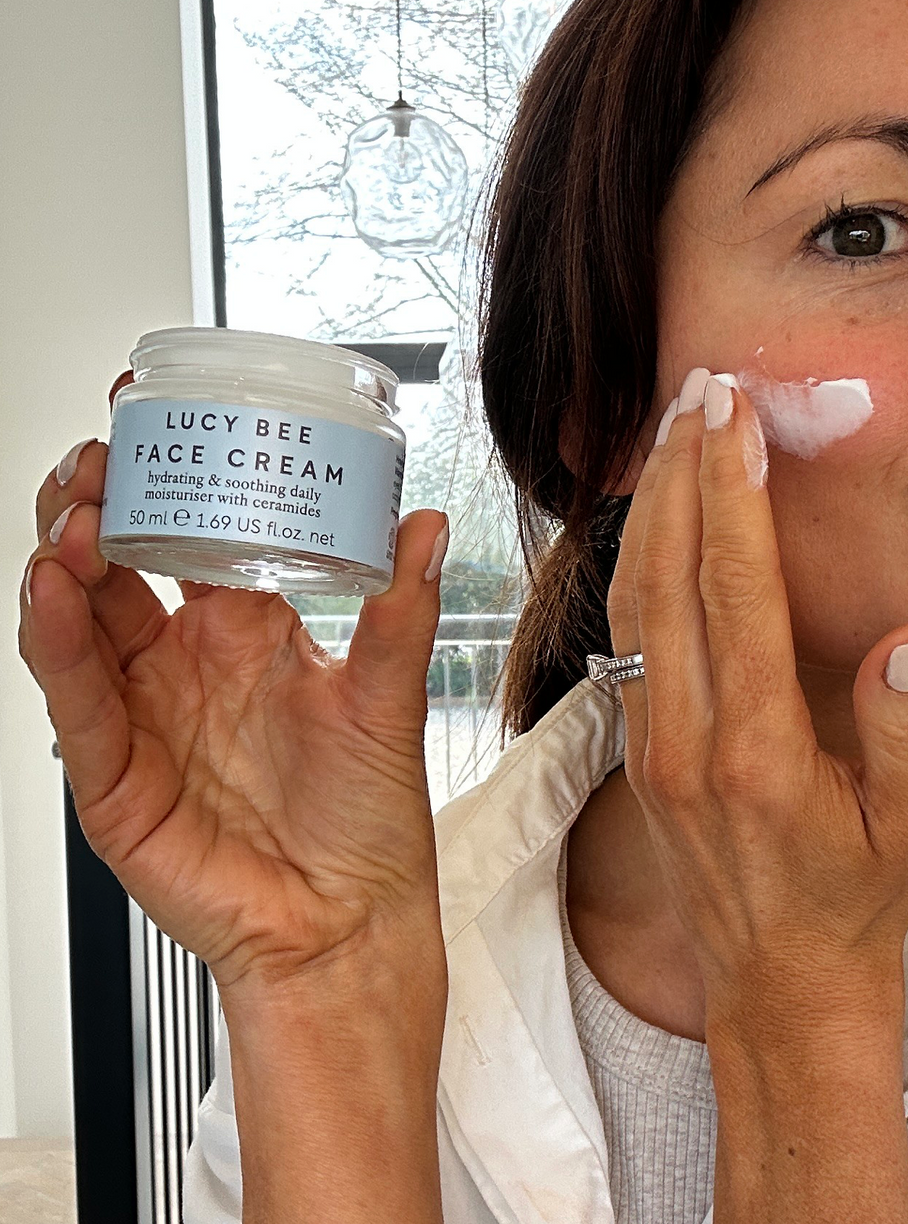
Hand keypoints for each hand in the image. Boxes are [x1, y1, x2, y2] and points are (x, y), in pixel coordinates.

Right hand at [18, 370, 450, 996]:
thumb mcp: (388, 697)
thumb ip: (401, 610)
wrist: (348, 919)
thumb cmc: (367, 818)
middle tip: (107, 452)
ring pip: (79, 617)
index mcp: (245, 632)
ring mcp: (143, 713)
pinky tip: (53, 588)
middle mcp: (184, 663)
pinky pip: (75, 696)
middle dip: (101, 502)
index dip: (171, 479)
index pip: (189, 536)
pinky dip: (56, 640)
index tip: (165, 417)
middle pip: (117, 563)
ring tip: (78, 508)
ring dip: (66, 556)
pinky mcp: (115, 773)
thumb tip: (425, 523)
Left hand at [607, 367, 907, 1026]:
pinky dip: (637, 558)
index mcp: (757, 754)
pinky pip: (626, 634)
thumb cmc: (852, 906)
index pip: (738, 597)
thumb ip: (903, 732)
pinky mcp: (640, 749)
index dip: (735, 498)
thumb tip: (906, 636)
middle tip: (701, 389)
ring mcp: (652, 744)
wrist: (779, 987)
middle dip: (684, 474)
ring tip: (675, 428)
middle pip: (669, 578)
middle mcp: (689, 741)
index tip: (738, 418)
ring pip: (634, 600)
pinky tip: (657, 514)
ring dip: (653, 506)